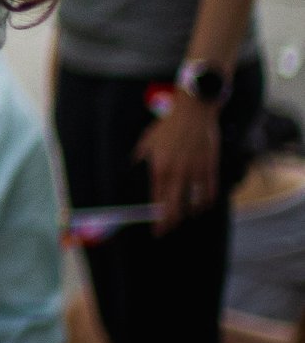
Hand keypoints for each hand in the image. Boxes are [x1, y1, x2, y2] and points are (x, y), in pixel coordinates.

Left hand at [138, 93, 220, 232]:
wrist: (193, 112)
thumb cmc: (167, 127)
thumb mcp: (146, 143)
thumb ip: (140, 162)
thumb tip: (132, 176)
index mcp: (159, 168)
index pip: (158, 201)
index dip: (158, 219)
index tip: (157, 230)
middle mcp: (178, 173)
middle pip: (177, 208)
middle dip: (171, 223)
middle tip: (167, 229)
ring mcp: (196, 171)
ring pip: (196, 204)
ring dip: (190, 212)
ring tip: (185, 214)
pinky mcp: (211, 168)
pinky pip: (211, 193)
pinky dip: (206, 202)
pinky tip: (201, 205)